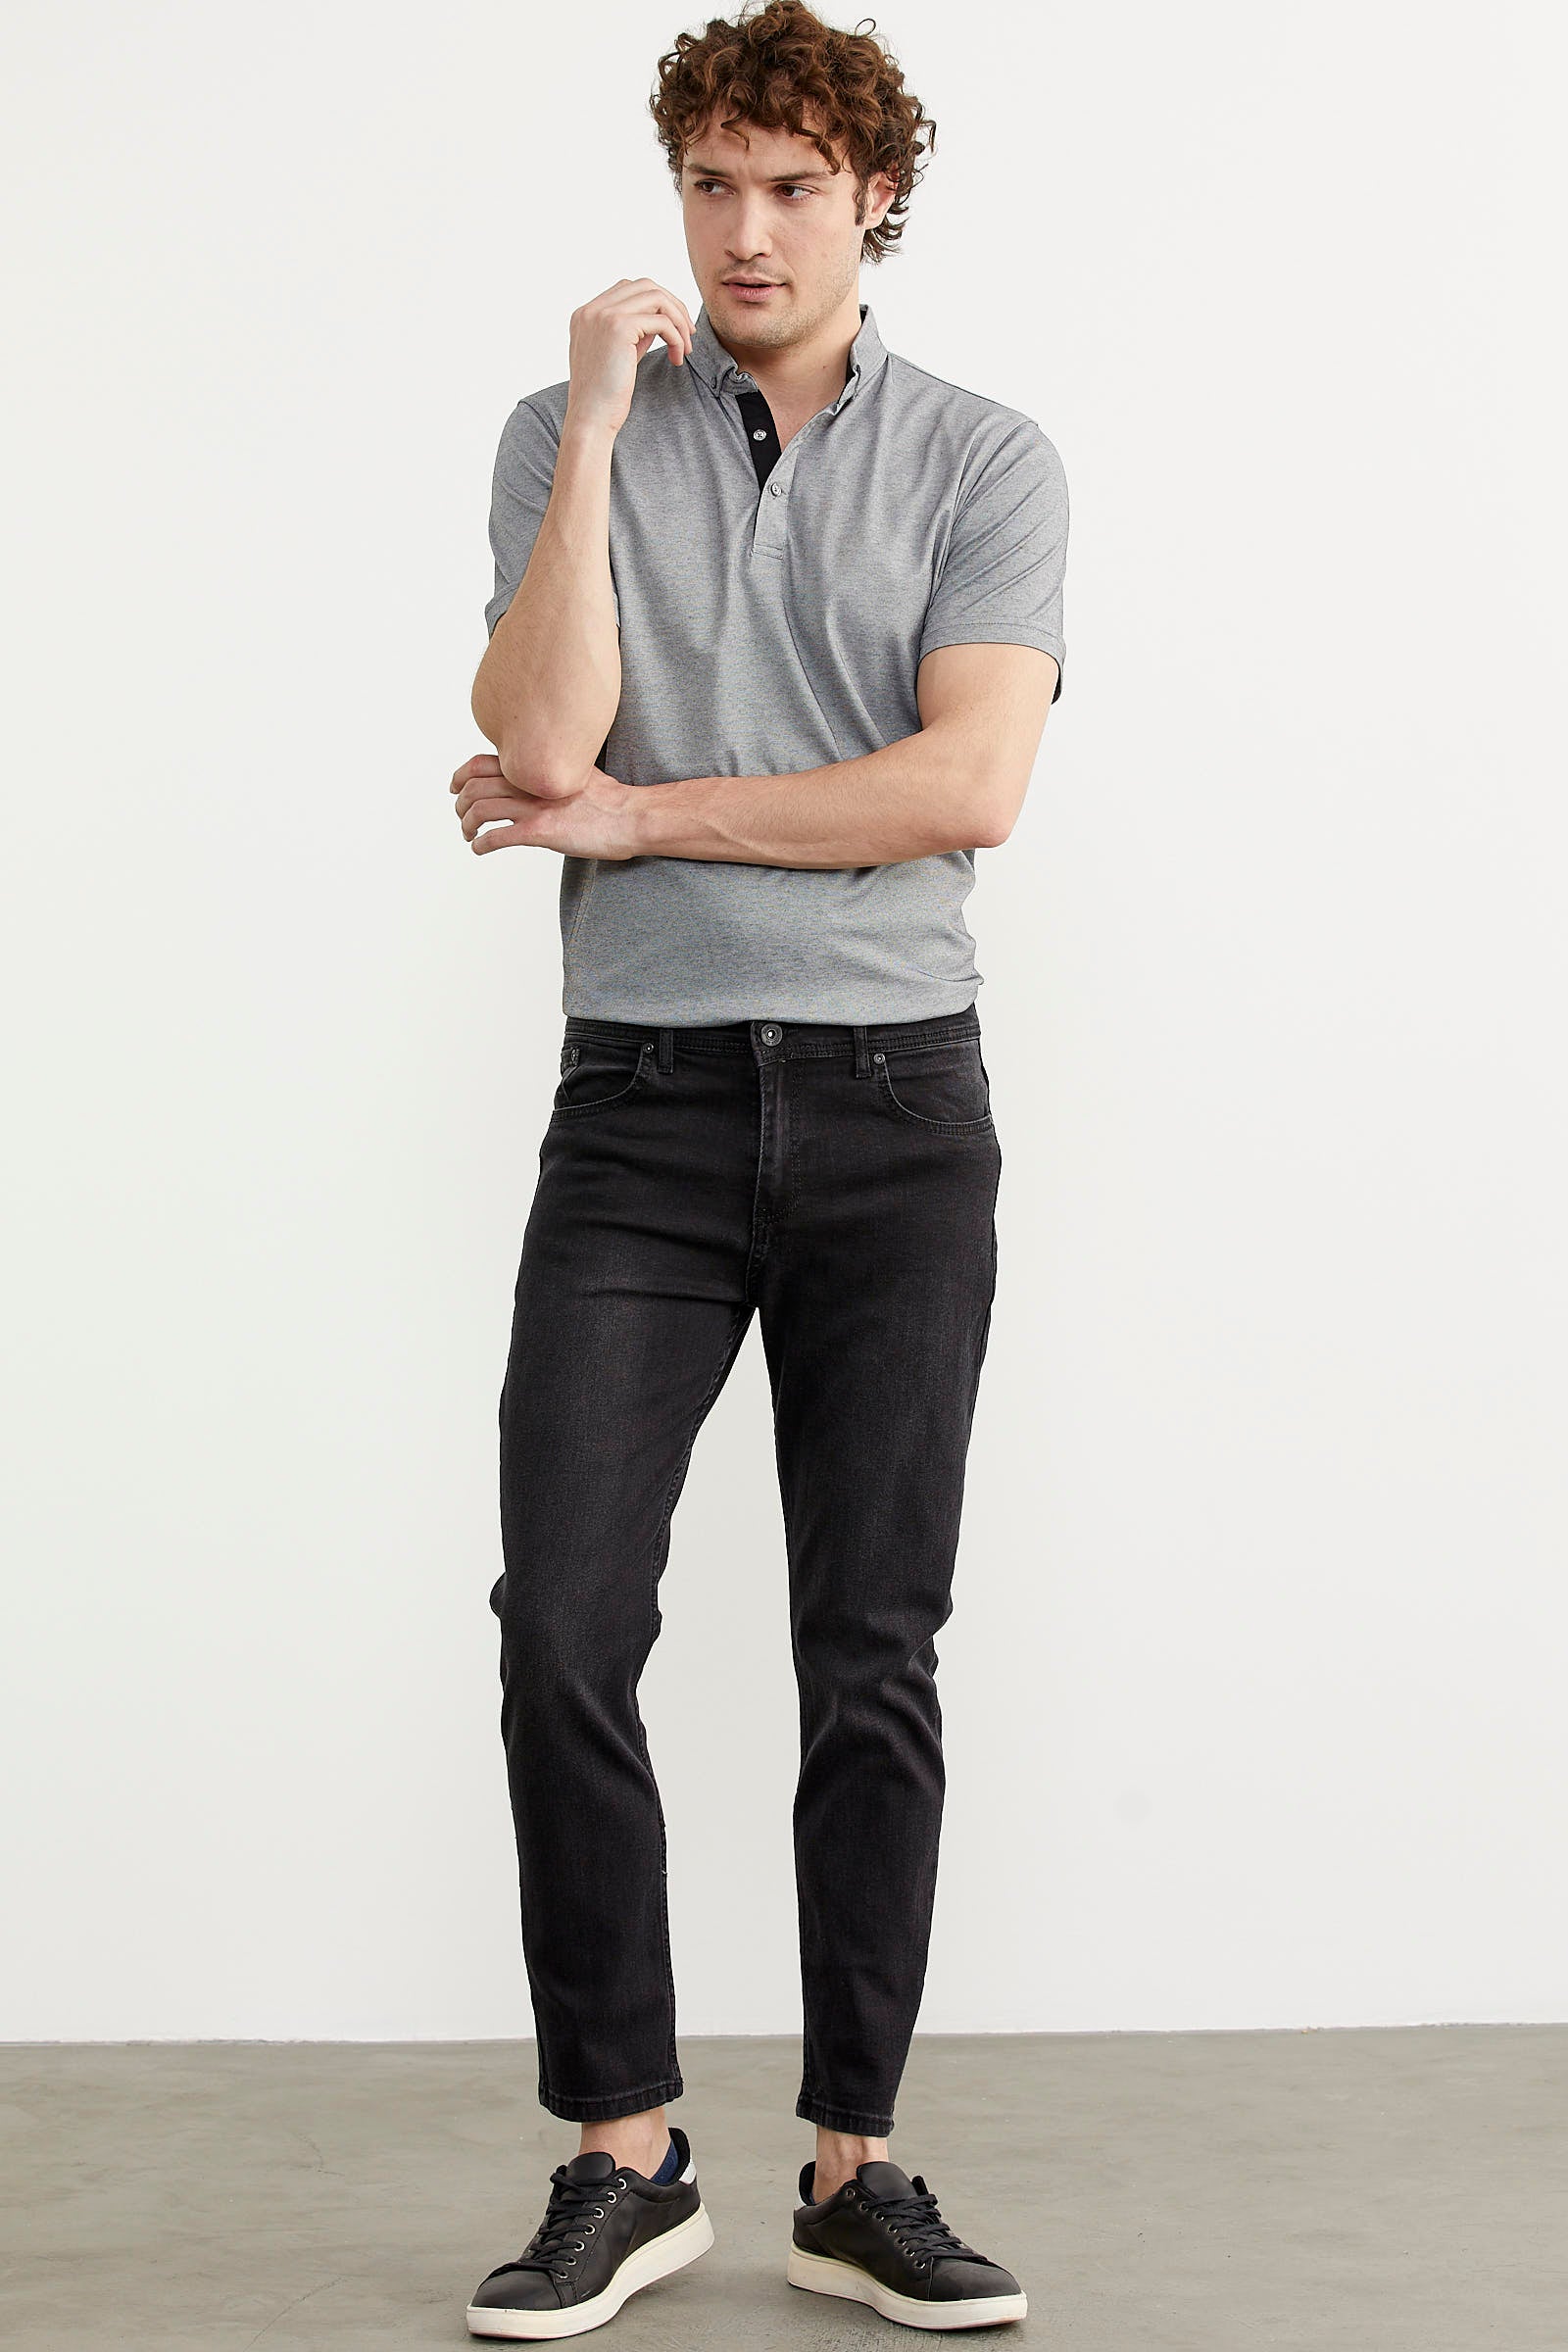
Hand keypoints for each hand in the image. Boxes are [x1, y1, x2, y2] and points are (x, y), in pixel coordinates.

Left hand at [449, 753, 640, 860]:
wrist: (631, 817)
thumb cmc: (610, 800)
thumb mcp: (576, 772)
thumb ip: (550, 772)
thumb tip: (538, 777)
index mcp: (536, 767)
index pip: (482, 762)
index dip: (461, 774)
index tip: (455, 786)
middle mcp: (530, 783)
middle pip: (474, 786)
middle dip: (460, 803)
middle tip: (460, 815)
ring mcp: (534, 806)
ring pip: (480, 810)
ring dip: (466, 824)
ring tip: (468, 834)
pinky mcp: (540, 832)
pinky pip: (497, 836)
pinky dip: (481, 844)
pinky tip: (479, 849)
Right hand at [563, 279, 693, 438]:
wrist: (590, 420)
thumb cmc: (604, 397)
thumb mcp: (618, 356)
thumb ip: (633, 332)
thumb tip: (661, 319)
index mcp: (586, 314)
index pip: (629, 288)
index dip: (657, 304)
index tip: (674, 328)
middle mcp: (592, 310)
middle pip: (645, 285)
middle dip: (672, 305)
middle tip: (688, 333)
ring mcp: (603, 315)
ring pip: (656, 297)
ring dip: (678, 320)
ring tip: (686, 347)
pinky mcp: (618, 328)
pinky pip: (662, 321)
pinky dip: (676, 337)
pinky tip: (677, 358)